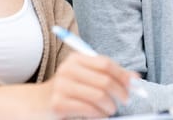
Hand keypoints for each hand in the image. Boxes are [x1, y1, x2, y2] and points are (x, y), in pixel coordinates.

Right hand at [0, 52, 138, 118]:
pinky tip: (101, 116)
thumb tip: (135, 79)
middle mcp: (68, 69)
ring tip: (111, 110)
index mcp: (77, 59)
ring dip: (110, 106)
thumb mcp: (87, 77)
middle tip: (125, 101)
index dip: (123, 75)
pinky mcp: (58, 104)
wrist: (36, 104)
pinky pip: (88, 109)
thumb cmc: (68, 89)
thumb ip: (109, 75)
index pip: (106, 64)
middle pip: (104, 80)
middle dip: (120, 92)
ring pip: (98, 96)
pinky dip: (99, 114)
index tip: (133, 85)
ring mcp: (62, 86)